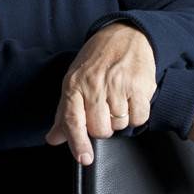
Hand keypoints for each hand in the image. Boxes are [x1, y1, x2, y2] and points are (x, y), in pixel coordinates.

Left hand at [45, 22, 156, 164]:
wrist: (124, 35)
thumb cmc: (96, 61)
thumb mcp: (74, 81)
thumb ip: (64, 113)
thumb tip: (53, 139)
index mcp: (74, 85)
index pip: (72, 119)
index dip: (77, 142)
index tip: (84, 158)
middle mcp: (95, 85)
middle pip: (100, 129)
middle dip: (103, 127)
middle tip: (104, 110)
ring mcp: (118, 85)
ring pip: (119, 126)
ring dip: (120, 119)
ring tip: (118, 98)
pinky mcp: (139, 86)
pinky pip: (139, 118)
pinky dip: (136, 115)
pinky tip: (132, 99)